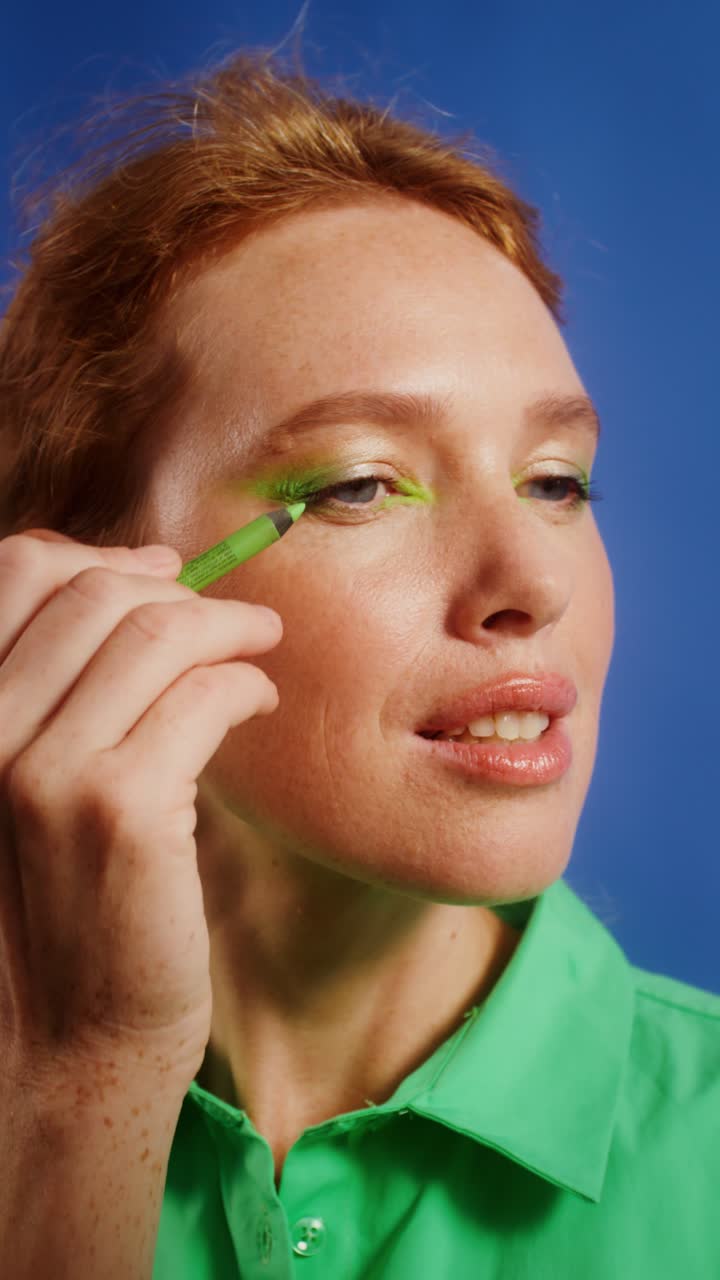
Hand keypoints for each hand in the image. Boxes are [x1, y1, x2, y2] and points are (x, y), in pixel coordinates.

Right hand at [0, 529, 281, 1096]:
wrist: (58, 1044)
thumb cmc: (51, 909)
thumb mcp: (17, 787)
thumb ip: (50, 697)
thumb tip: (134, 583)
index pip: (14, 575)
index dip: (97, 556)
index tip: (158, 571)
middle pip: (92, 593)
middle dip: (175, 588)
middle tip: (229, 615)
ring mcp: (43, 772)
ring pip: (155, 633)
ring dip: (225, 624)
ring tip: (258, 644)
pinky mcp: (121, 812)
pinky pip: (203, 696)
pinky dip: (244, 681)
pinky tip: (257, 701)